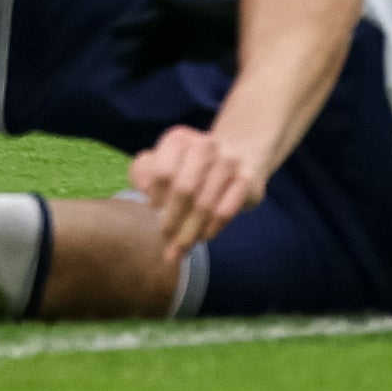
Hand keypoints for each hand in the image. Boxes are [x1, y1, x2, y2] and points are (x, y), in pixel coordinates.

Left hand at [127, 122, 265, 253]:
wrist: (242, 152)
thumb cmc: (191, 165)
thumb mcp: (165, 161)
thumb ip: (144, 172)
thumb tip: (144, 189)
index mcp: (179, 140)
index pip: (162, 172)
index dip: (156, 197)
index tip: (153, 212)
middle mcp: (206, 145)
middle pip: (184, 190)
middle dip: (172, 221)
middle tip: (166, 242)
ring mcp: (230, 161)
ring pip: (205, 204)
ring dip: (190, 233)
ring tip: (180, 250)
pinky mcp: (247, 179)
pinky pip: (226, 210)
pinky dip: (212, 228)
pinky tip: (203, 237)